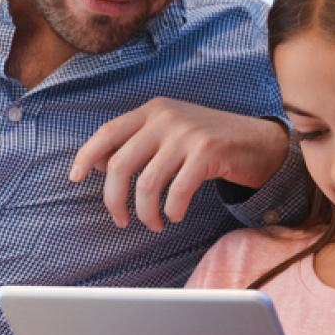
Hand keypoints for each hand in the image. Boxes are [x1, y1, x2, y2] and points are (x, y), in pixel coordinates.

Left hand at [69, 100, 288, 230]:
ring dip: (145, 212)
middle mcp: (166, 118)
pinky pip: (177, 190)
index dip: (86, 156)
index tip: (74, 177)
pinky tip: (174, 216)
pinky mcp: (208, 151)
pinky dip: (172, 210)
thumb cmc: (208, 143)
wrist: (259, 142)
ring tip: (153, 223)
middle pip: (120, 164)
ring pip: (147, 183)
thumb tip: (101, 164)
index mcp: (152, 111)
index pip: (107, 132)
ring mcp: (187, 133)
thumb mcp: (171, 133)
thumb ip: (139, 142)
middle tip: (120, 220)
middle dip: (114, 199)